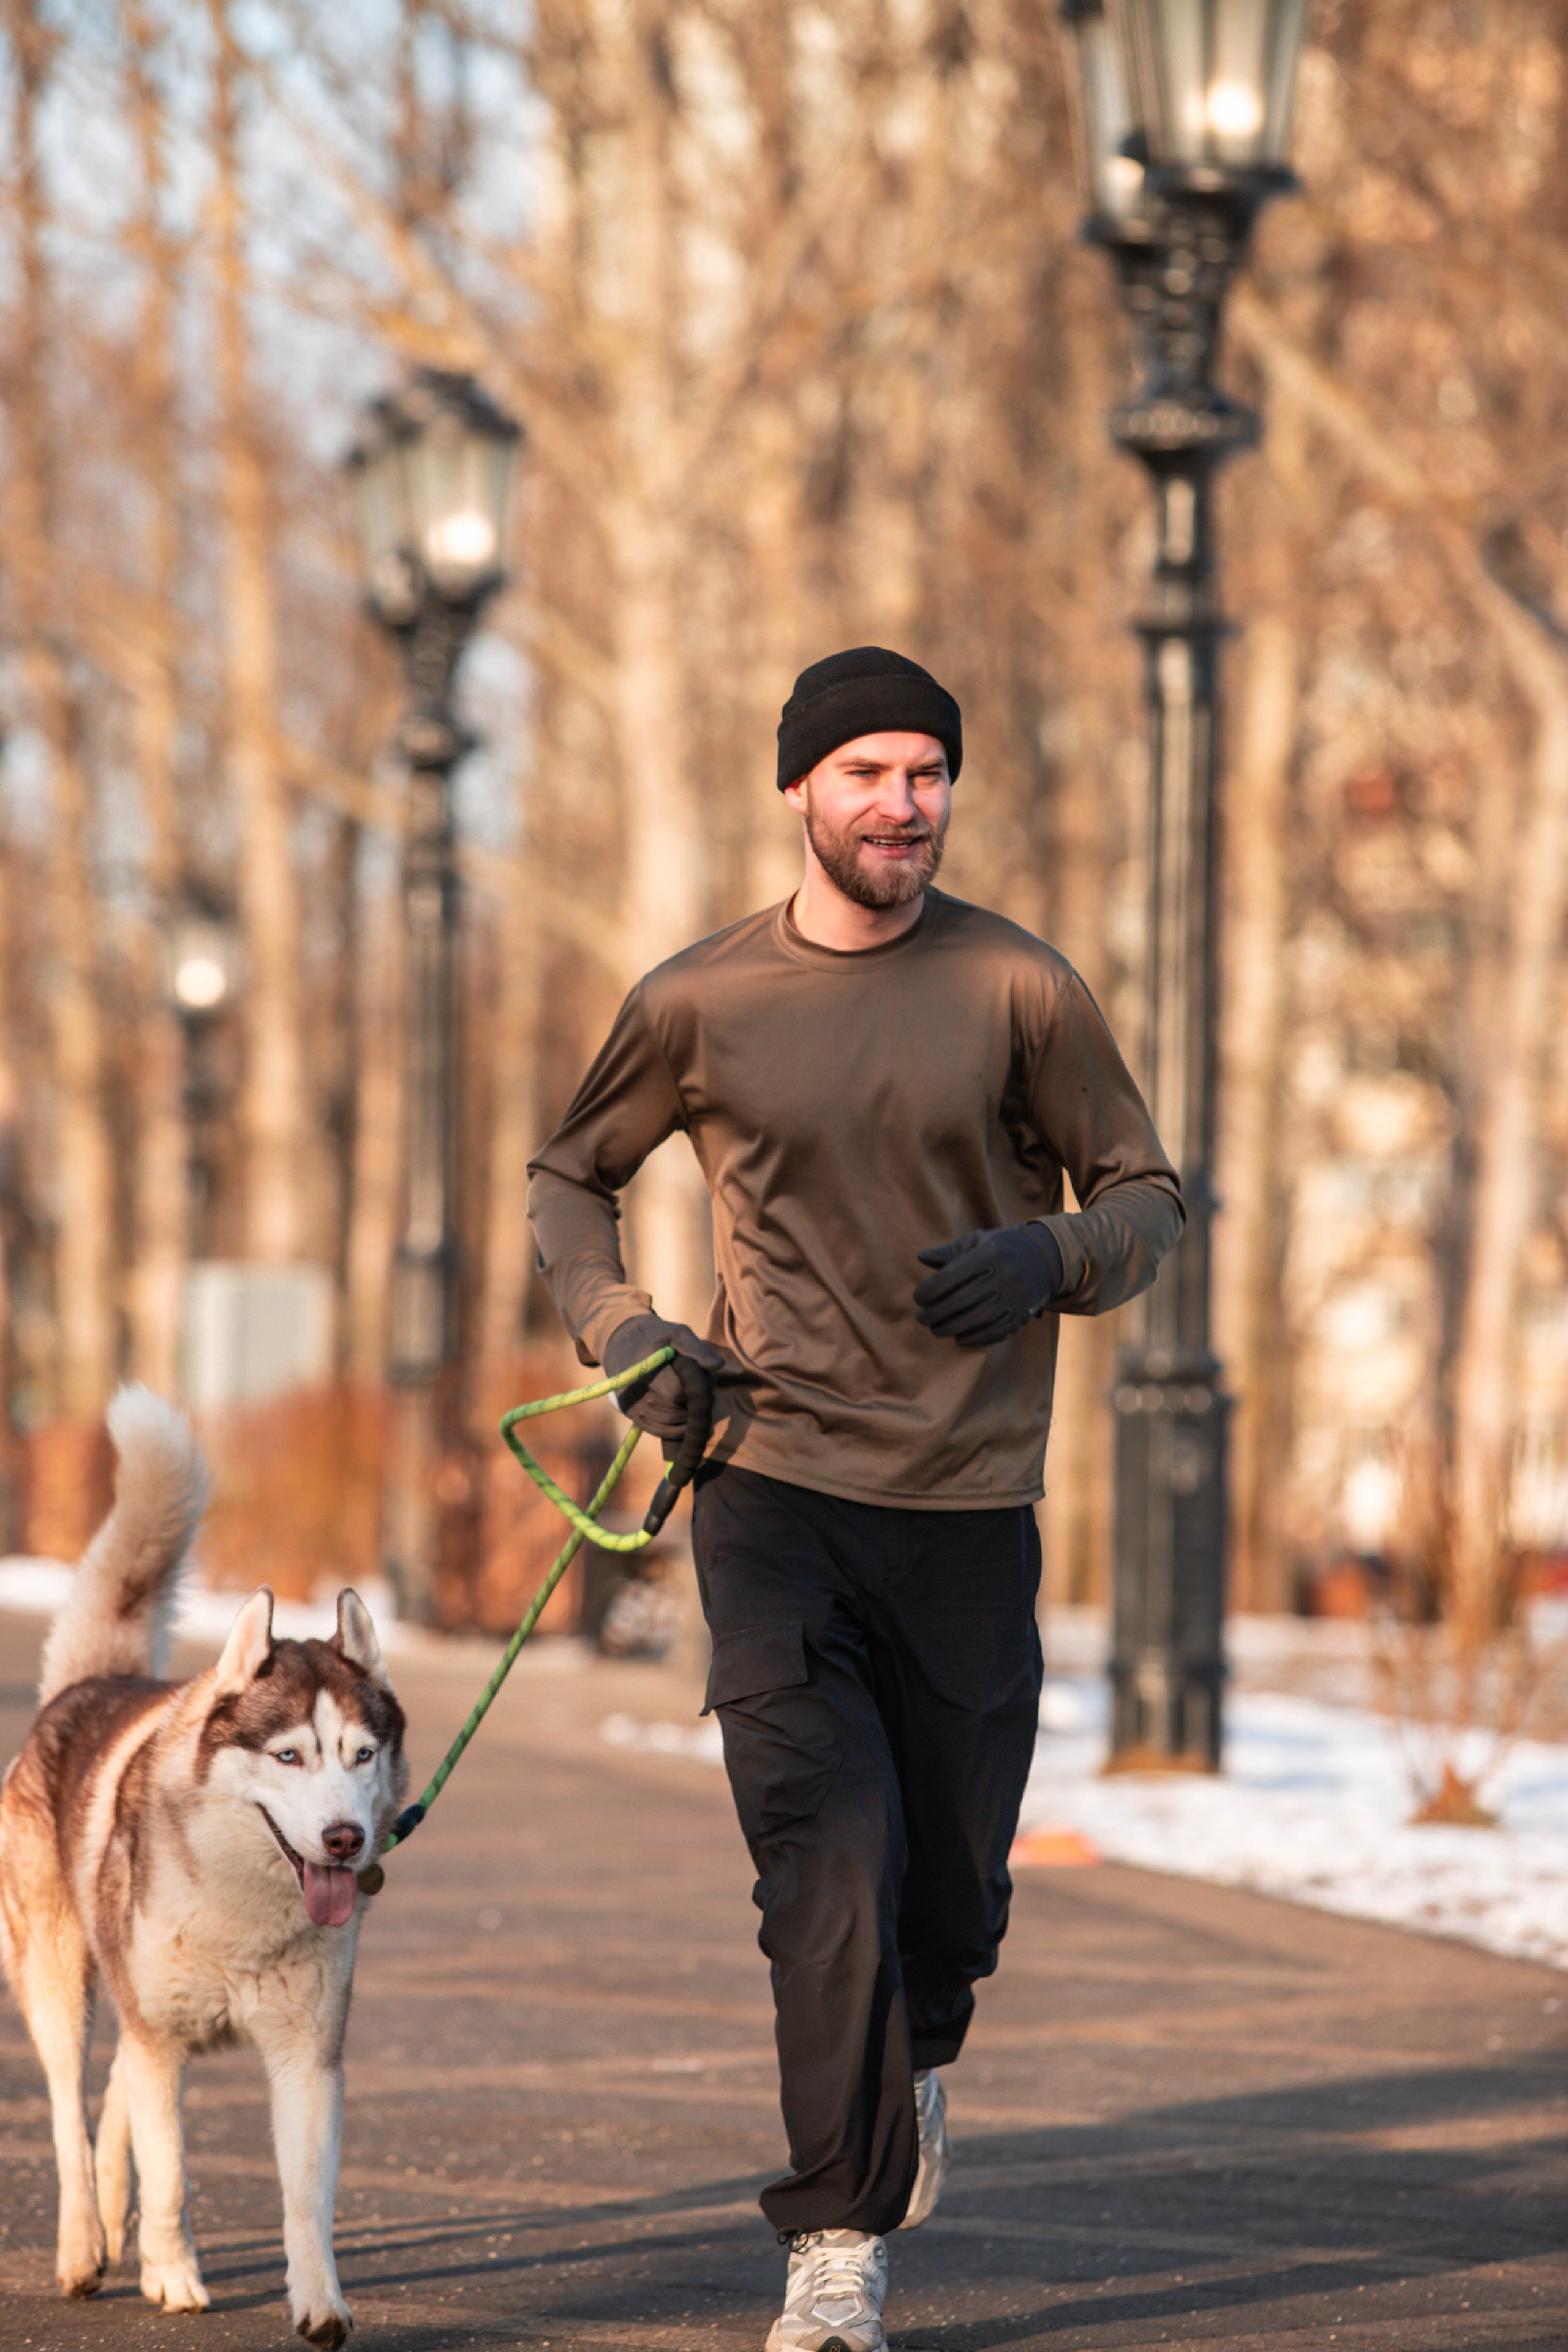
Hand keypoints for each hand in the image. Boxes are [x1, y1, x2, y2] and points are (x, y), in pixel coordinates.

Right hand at [602, 1313, 725, 1439]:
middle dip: (693, 1403)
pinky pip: (658, 1431)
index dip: (695, 1389)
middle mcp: (636, 1391)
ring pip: (670, 1423)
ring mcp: (633, 1405)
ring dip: (687, 1416)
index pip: (677, 1393)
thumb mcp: (676, 1333)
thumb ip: (696, 1348)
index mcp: (648, 1369)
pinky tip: (687, 1421)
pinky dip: (676, 1430)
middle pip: (676, 1410)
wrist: (621, 1342)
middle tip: (701, 1390)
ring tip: (693, 1399)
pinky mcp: (631, 1414)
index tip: (703, 1379)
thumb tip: (717, 1365)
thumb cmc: (654, 1336)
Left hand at [913, 1223, 1064, 1348]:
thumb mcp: (979, 1241)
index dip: (929, 1290)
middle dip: (935, 1313)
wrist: (1047, 1258)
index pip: (951, 1277)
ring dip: (950, 1328)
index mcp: (989, 1254)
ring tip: (935, 1329)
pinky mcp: (1023, 1314)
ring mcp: (1015, 1297)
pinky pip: (995, 1332)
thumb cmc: (1003, 1247)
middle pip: (960, 1301)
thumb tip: (921, 1256)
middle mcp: (1004, 1275)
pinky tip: (959, 1338)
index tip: (919, 1298)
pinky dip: (973, 1338)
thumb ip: (950, 1251)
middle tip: (921, 1318)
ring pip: (976, 1320)